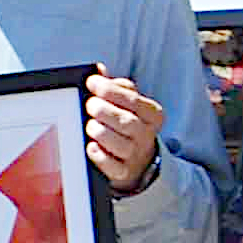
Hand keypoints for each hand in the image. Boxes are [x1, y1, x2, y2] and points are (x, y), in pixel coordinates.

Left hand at [83, 69, 164, 192]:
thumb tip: (98, 70)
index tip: (92, 83)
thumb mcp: (126, 102)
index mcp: (152, 114)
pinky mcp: (123, 172)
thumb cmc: (127, 124)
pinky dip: (99, 156)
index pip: (132, 99)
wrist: (136, 160)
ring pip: (120, 144)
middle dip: (104, 111)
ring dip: (100, 132)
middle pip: (127, 122)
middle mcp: (147, 135)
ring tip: (90, 126)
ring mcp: (136, 155)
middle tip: (90, 105)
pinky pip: (112, 166)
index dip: (109, 89)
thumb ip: (114, 86)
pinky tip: (91, 146)